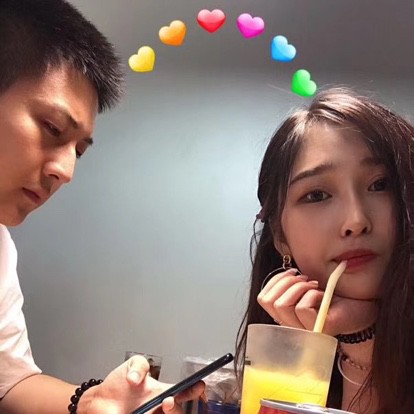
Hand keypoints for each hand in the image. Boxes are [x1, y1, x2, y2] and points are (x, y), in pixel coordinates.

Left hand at [78, 356, 204, 413]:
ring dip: (170, 413)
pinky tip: (146, 412)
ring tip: (162, 405)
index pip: (185, 392)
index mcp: (163, 393)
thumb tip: (136, 380)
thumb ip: (139, 365)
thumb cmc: (118, 385)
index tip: (199, 385)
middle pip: (180, 412)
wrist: (99, 402)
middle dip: (177, 408)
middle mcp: (160, 409)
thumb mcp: (131, 365)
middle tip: (167, 401)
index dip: (195, 389)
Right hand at [257, 268, 376, 334]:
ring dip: (299, 287)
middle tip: (305, 278)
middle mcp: (290, 325)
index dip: (275, 281)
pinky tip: (323, 295)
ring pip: (283, 305)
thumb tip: (285, 271)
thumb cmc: (334, 297)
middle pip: (269, 301)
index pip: (263, 298)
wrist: (360, 309)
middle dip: (285, 282)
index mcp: (285, 314)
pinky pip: (302, 308)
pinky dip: (312, 294)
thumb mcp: (308, 287)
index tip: (292, 272)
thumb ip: (291, 283)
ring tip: (314, 285)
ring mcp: (303, 330)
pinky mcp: (316, 330)